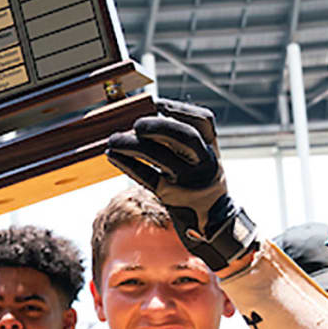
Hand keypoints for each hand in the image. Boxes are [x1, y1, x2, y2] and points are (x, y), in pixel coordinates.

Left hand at [103, 101, 253, 272]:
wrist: (215, 225)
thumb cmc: (200, 187)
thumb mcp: (202, 162)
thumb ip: (183, 144)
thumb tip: (142, 122)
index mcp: (212, 150)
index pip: (203, 122)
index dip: (180, 109)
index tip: (158, 103)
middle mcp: (205, 163)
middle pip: (185, 136)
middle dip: (158, 126)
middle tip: (136, 124)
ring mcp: (190, 182)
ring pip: (162, 157)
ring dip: (134, 145)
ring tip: (113, 139)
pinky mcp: (173, 198)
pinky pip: (148, 178)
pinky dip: (129, 164)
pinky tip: (113, 156)